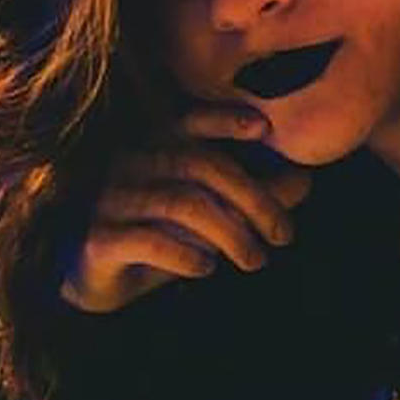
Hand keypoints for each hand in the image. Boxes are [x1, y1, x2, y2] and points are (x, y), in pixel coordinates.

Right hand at [59, 104, 314, 314]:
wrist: (94, 281)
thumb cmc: (158, 237)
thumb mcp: (209, 216)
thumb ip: (252, 196)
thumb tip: (305, 181)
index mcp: (155, 147)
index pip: (191, 121)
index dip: (225, 119)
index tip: (263, 129)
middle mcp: (130, 163)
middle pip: (204, 166)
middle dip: (254, 200)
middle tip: (284, 235)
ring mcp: (110, 198)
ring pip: (183, 204)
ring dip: (230, 234)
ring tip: (256, 260)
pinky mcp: (98, 238)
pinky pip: (149, 240)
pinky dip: (185, 255)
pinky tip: (206, 268)